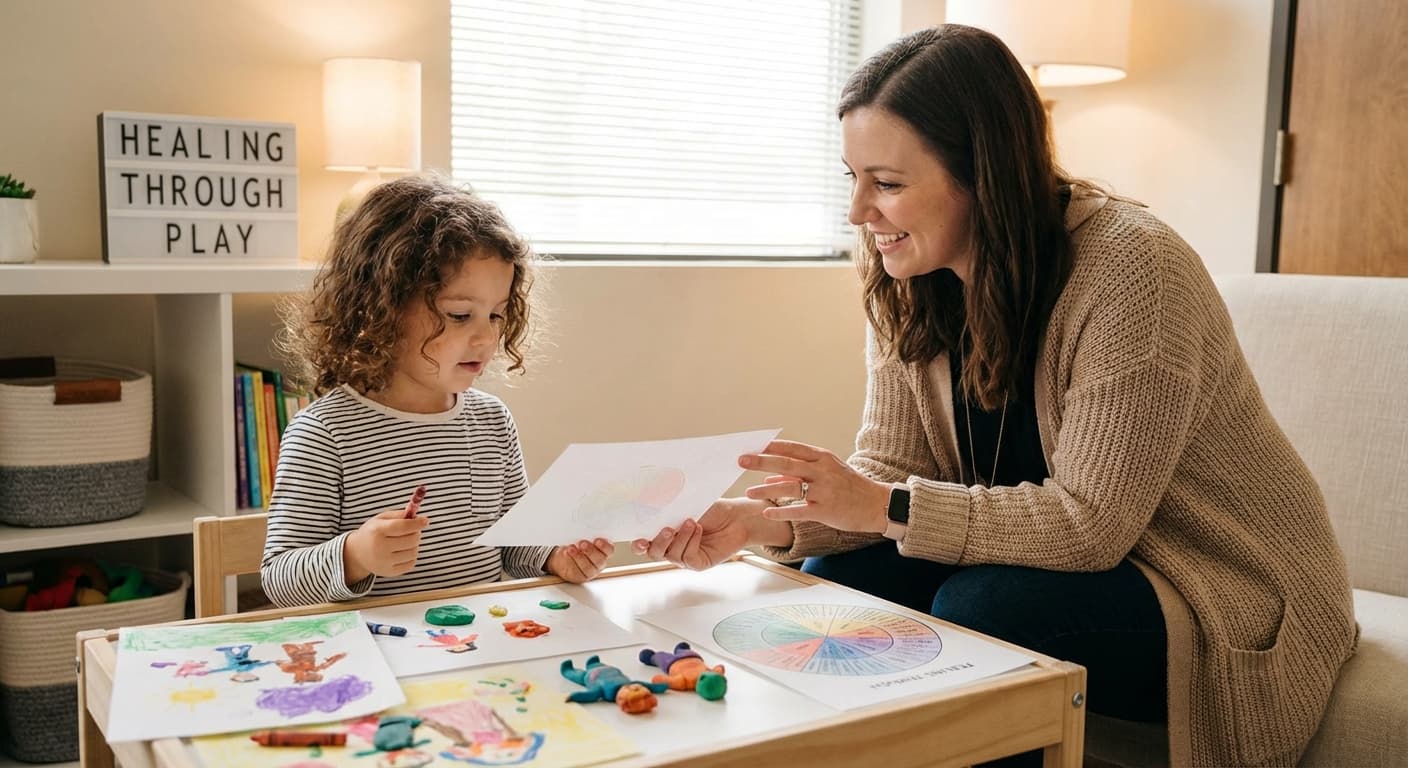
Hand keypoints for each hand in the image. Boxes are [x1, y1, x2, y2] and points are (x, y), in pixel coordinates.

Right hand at [344, 508, 429, 583]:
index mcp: (377, 531)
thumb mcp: (381, 519)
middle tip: (411, 531)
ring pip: (414, 552)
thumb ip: (398, 515)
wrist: (357, 553)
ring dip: (414, 545)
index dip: (417, 523)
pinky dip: (411, 556)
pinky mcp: (389, 572)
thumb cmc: (372, 532)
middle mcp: (380, 548)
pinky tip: (403, 552)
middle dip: (416, 533)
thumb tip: (417, 517)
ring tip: (405, 542)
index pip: (403, 527)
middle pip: (411, 539)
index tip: (426, 520)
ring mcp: (384, 562)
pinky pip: (411, 564)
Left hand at [545, 539, 613, 582]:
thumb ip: (587, 534)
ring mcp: (590, 571)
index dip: (605, 546)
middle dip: (590, 551)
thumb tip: (586, 528)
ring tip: (571, 548)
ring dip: (579, 557)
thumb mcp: (582, 537)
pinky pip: (577, 570)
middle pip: (599, 560)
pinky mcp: (579, 576)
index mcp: (603, 551)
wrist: (565, 555)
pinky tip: (567, 553)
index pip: (609, 550)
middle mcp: (598, 563)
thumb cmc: (577, 544)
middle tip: (582, 543)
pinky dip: (571, 561)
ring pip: (587, 567)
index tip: (597, 540)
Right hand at [631, 497, 789, 570]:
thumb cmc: (711, 509)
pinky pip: (688, 558)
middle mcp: (672, 547)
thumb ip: (667, 510)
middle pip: (654, 553)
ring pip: (671, 555)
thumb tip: (650, 506)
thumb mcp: (686, 506)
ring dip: (680, 538)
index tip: (638, 538)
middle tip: (667, 529)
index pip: (643, 543)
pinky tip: (699, 530)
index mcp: (664, 533)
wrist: (736, 516)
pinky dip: (691, 542)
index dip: (637, 543)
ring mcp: (684, 557)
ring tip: (691, 522)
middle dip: (658, 542)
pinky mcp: (699, 563)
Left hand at [740, 440, 891, 533]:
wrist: (877, 505)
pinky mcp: (826, 510)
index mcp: (822, 458)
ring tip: (748, 492)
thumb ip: (801, 472)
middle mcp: (822, 471)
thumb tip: (773, 474)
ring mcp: (824, 490)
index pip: (792, 448)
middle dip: (761, 461)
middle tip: (740, 460)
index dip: (770, 446)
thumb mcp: (828, 472)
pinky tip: (767, 512)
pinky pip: (799, 510)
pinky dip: (781, 511)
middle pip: (786, 463)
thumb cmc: (850, 487)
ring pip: (790, 486)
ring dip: (766, 489)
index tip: (751, 444)